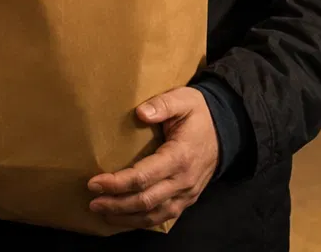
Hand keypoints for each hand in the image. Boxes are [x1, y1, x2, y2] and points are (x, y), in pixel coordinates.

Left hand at [86, 87, 218, 229]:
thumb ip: (163, 105)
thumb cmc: (199, 114)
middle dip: (116, 204)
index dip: (117, 183)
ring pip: (154, 215)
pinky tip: (124, 218)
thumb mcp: (183, 99)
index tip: (94, 182)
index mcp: (180, 156)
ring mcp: (187, 194)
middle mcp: (183, 181)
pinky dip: (142, 222)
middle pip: (145, 201)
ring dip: (126, 217)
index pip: (143, 177)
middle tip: (92, 202)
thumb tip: (141, 113)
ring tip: (103, 212)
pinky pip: (163, 217)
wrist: (227, 130)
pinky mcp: (187, 199)